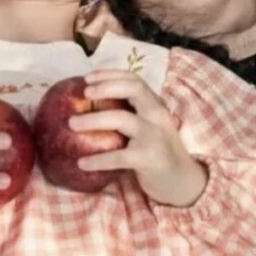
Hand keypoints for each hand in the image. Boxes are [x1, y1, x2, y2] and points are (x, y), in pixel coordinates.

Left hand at [67, 69, 207, 206]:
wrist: (184, 181)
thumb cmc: (158, 150)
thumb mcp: (149, 126)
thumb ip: (130, 113)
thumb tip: (89, 103)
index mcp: (155, 105)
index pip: (134, 80)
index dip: (110, 74)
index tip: (87, 77)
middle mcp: (157, 116)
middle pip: (133, 90)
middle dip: (106, 87)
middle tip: (84, 94)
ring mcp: (154, 136)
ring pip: (121, 119)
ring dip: (93, 120)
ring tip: (71, 124)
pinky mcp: (149, 159)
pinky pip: (118, 157)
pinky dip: (98, 160)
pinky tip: (81, 163)